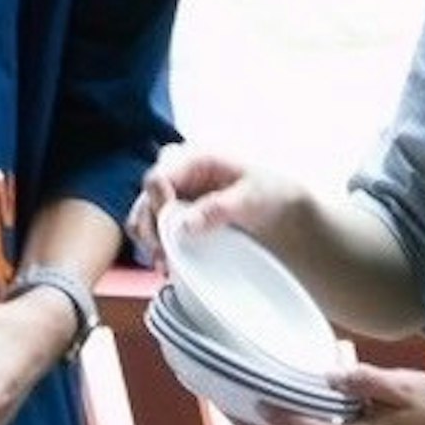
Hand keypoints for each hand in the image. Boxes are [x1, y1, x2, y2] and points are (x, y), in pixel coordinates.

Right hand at [130, 143, 305, 265]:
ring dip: (150, 241)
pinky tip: (169, 264)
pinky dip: (157, 248)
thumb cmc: (269, 193)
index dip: (157, 203)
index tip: (169, 227)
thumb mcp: (250, 198)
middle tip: (164, 254)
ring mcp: (175, 197)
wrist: (281, 212)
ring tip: (165, 264)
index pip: (158, 177)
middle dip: (149, 229)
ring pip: (144, 217)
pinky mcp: (177, 218)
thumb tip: (185, 225)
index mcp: (195, 160)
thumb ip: (218, 209)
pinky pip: (155, 231)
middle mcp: (178, 176)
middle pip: (145, 200)